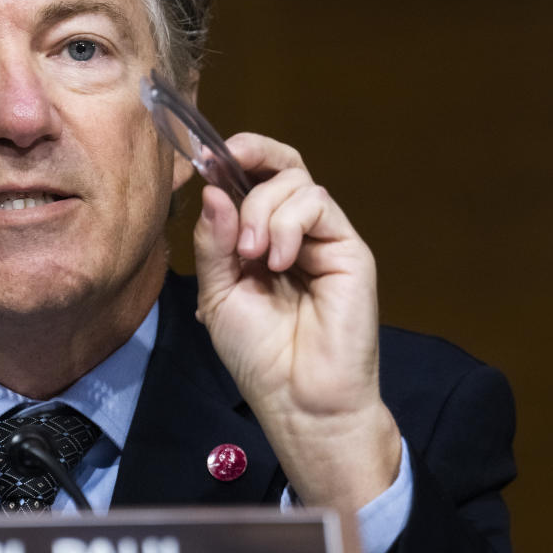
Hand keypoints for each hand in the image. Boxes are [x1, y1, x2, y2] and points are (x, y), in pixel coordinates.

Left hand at [193, 133, 400, 511]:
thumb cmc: (257, 354)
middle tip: (225, 163)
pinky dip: (288, 224)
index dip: (233, 159)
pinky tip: (278, 262)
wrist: (298, 399)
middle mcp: (293, 232)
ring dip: (262, 209)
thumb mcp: (218, 293)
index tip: (204, 156)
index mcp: (260, 239)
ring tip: (250, 255)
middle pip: (283, 166)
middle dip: (253, 153)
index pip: (253, 181)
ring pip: (296, 182)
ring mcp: (322, 239)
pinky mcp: (349, 249)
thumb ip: (214, 242)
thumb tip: (213, 189)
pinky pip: (319, 205)